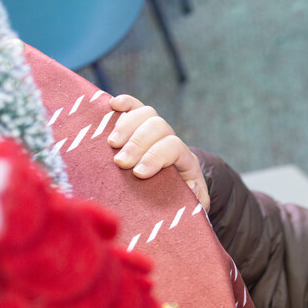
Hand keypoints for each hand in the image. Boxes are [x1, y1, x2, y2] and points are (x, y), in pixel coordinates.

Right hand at [107, 94, 209, 210]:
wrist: (176, 188)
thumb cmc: (179, 199)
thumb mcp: (193, 205)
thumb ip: (196, 200)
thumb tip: (191, 188)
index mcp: (185, 159)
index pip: (173, 147)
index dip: (156, 156)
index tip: (138, 174)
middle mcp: (171, 139)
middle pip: (158, 127)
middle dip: (138, 143)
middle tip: (120, 162)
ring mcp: (155, 130)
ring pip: (146, 114)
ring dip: (126, 126)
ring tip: (111, 144)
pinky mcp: (139, 125)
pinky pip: (134, 106)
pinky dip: (124, 103)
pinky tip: (112, 105)